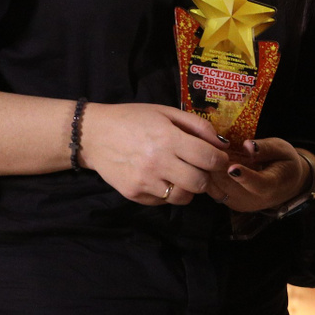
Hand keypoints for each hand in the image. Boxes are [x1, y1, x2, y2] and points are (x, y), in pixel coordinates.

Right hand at [77, 102, 228, 205]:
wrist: (93, 134)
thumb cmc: (133, 119)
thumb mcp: (166, 113)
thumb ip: (197, 127)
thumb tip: (221, 145)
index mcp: (168, 138)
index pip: (209, 159)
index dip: (220, 161)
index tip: (218, 159)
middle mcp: (158, 162)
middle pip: (200, 183)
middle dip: (206, 177)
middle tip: (200, 168)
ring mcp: (145, 181)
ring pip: (183, 197)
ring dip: (188, 188)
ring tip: (180, 174)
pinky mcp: (134, 194)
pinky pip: (164, 201)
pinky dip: (168, 192)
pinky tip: (160, 178)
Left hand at [205, 137, 314, 213]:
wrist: (287, 184)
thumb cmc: (285, 163)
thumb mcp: (282, 149)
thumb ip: (266, 148)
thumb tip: (248, 145)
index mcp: (273, 186)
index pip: (258, 184)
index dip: (245, 177)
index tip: (233, 168)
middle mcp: (254, 199)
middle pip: (229, 186)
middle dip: (217, 167)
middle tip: (208, 145)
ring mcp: (240, 203)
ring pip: (217, 187)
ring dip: (209, 169)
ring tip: (207, 150)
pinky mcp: (230, 202)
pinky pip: (214, 188)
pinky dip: (209, 174)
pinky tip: (209, 161)